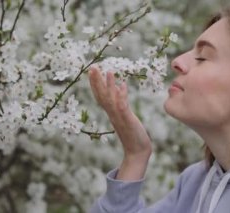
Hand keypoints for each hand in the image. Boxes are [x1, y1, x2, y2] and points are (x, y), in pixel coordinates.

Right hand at [88, 65, 151, 179]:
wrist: (138, 152)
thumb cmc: (133, 135)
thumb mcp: (126, 117)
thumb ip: (121, 104)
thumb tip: (119, 89)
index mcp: (112, 113)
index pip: (101, 96)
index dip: (95, 84)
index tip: (92, 70)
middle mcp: (113, 115)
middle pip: (102, 96)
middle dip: (97, 82)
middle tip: (93, 67)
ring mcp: (120, 118)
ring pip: (111, 100)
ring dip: (109, 86)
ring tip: (109, 72)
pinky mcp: (128, 121)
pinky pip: (123, 108)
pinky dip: (121, 97)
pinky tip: (122, 86)